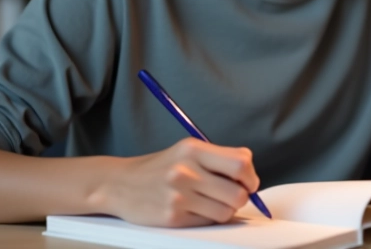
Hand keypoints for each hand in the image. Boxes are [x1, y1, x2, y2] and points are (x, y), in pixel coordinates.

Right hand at [98, 138, 258, 226]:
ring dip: (224, 210)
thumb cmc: (159, 168)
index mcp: (192, 149)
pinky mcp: (173, 217)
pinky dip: (207, 218)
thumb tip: (249, 175)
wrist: (119, 184)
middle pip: (238, 192)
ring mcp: (179, 195)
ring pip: (226, 211)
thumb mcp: (186, 151)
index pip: (241, 163)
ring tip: (209, 202)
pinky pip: (208, 222)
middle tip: (230, 195)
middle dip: (240, 197)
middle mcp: (186, 170)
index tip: (248, 181)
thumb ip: (217, 159)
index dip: (250, 176)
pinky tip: (194, 209)